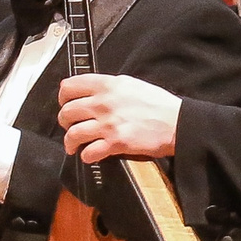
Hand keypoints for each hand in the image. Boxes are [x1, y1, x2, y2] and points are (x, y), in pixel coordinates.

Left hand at [58, 74, 180, 163]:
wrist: (177, 123)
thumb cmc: (159, 104)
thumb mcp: (132, 84)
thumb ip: (109, 87)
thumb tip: (93, 92)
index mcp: (107, 85)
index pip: (69, 87)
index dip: (63, 97)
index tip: (65, 103)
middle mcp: (104, 103)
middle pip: (67, 112)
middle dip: (65, 122)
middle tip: (69, 126)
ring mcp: (108, 124)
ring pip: (73, 133)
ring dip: (70, 142)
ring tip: (73, 145)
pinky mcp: (115, 143)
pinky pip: (89, 152)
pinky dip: (86, 156)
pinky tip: (90, 155)